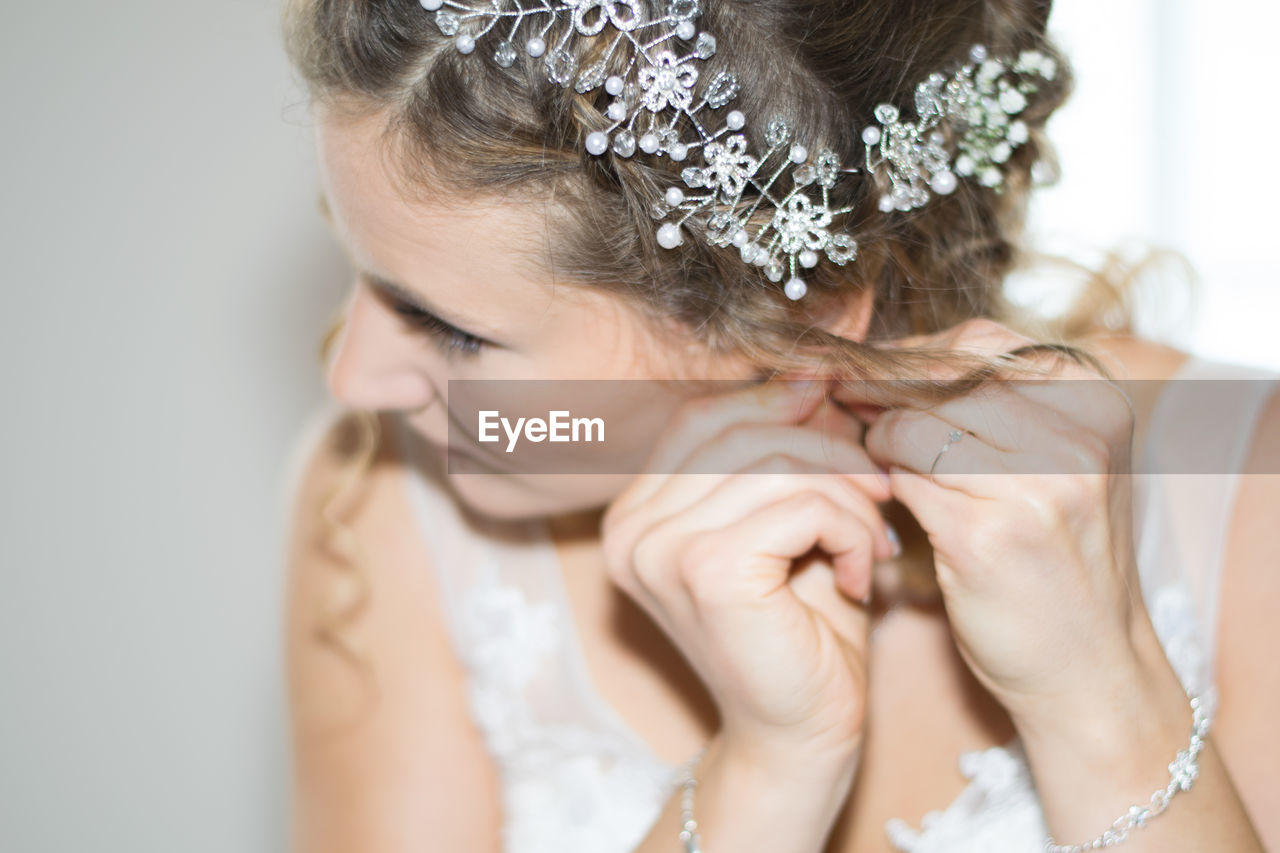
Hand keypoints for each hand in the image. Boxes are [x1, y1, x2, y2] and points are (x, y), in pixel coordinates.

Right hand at [601, 380, 893, 768]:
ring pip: (776, 465)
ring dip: (846, 496)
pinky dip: (848, 529)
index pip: (700, 417)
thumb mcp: (784, 521)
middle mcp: (630, 529)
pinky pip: (800, 504)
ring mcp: (660, 551)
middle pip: (738, 432)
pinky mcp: (708, 572)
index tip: (838, 414)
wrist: (800, 737)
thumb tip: (807, 369)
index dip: (773, 402)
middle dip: (825, 452)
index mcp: (633, 513)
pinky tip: (857, 573)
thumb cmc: (799, 630)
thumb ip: (780, 451)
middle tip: (877, 492)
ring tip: (868, 541)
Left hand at [833, 320, 1178, 730]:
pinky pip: (903, 480)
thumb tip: (897, 361)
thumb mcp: (1057, 469)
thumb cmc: (1060, 563)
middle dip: (881, 383)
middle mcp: (1074, 439)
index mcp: (1096, 408)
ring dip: (875, 433)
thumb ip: (999, 411)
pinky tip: (873, 490)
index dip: (914, 354)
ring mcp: (1033, 487)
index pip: (983, 344)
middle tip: (840, 394)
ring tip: (860, 446)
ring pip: (915, 424)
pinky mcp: (983, 535)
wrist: (1089, 669)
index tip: (871, 368)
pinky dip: (879, 479)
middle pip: (944, 376)